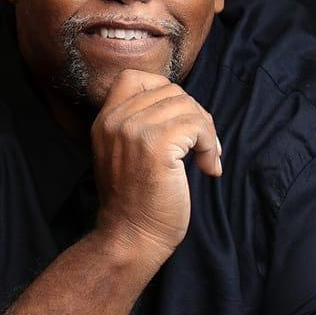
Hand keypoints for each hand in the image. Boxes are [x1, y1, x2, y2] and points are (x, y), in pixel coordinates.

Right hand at [91, 68, 222, 257]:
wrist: (131, 237)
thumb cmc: (137, 202)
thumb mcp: (124, 154)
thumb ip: (139, 124)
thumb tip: (184, 104)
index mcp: (105, 120)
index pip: (134, 77)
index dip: (164, 92)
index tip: (177, 122)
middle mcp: (116, 120)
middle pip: (171, 91)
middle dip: (194, 115)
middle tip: (201, 147)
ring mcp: (134, 130)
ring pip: (187, 106)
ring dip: (206, 133)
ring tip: (205, 160)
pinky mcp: (157, 145)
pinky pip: (198, 126)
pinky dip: (211, 146)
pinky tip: (208, 168)